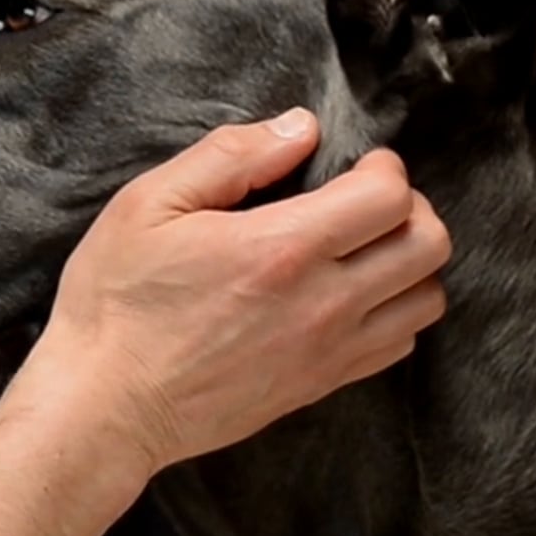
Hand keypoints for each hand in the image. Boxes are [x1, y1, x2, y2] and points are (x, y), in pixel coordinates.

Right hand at [6, 108, 450, 478]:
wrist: (106, 407)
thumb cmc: (116, 303)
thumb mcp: (149, 205)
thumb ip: (230, 156)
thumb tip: (299, 129)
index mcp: (281, 249)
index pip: (390, 198)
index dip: (384, 168)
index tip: (355, 164)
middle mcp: (322, 304)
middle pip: (429, 246)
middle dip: (409, 209)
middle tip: (364, 201)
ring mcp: (327, 352)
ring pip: (426, 300)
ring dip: (408, 264)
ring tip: (362, 250)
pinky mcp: (319, 386)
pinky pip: (398, 346)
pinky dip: (392, 313)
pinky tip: (347, 297)